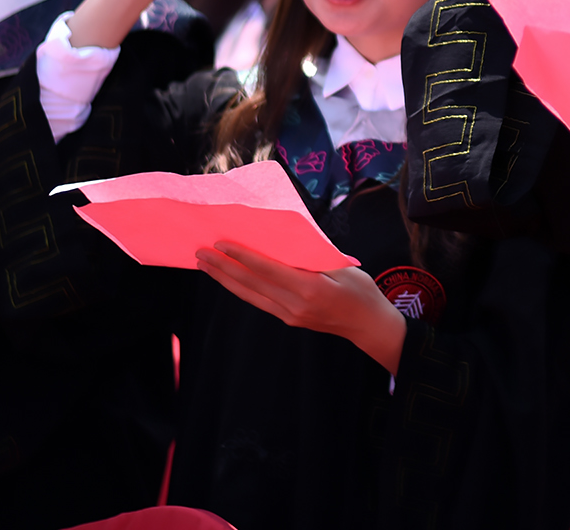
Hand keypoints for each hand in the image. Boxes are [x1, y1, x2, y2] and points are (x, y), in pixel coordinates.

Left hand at [196, 241, 406, 372]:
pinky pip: (259, 301)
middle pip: (251, 284)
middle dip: (223, 267)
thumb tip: (283, 243)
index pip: (267, 269)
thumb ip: (312, 257)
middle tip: (200, 252)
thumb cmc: (362, 291)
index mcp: (309, 288)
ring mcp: (289, 315)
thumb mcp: (342, 267)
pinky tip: (230, 280)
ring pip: (250, 295)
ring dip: (225, 280)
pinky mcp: (289, 319)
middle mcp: (294, 305)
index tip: (222, 243)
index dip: (243, 256)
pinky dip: (241, 289)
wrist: (369, 326)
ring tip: (205, 266)